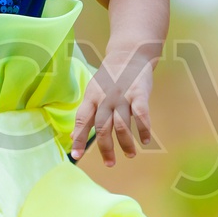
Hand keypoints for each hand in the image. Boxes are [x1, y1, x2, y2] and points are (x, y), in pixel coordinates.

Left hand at [70, 46, 154, 166]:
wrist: (129, 53)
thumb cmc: (109, 78)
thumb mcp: (92, 93)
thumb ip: (85, 115)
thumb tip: (72, 137)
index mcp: (91, 97)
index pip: (82, 120)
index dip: (79, 138)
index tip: (76, 156)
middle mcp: (105, 98)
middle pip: (102, 127)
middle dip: (105, 148)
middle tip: (109, 163)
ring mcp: (122, 95)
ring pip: (122, 125)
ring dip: (126, 143)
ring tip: (130, 155)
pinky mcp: (139, 93)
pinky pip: (141, 115)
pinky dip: (144, 129)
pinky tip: (145, 140)